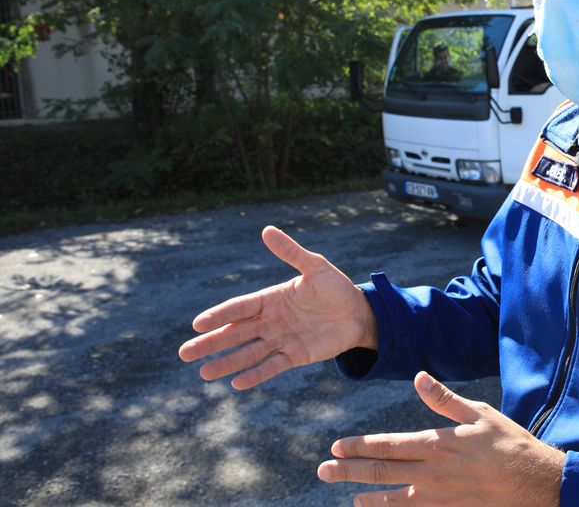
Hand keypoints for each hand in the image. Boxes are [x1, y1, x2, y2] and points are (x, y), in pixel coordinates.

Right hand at [178, 226, 376, 389]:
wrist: (358, 312)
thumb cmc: (335, 287)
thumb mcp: (314, 266)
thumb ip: (290, 252)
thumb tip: (267, 230)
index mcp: (270, 299)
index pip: (238, 308)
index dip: (218, 316)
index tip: (197, 324)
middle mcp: (270, 321)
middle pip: (235, 333)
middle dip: (211, 343)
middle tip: (184, 353)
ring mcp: (281, 340)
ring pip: (248, 353)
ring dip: (227, 363)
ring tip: (204, 373)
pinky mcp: (295, 356)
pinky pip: (272, 366)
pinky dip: (255, 375)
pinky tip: (237, 383)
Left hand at [318, 372, 565, 506]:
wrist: (534, 482)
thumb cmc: (509, 443)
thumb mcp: (479, 414)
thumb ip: (444, 400)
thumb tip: (420, 377)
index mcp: (437, 444)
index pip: (387, 445)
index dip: (359, 446)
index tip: (336, 447)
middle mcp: (432, 473)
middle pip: (381, 472)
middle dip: (349, 471)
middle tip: (323, 471)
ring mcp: (438, 497)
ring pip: (392, 498)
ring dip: (367, 495)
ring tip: (349, 494)